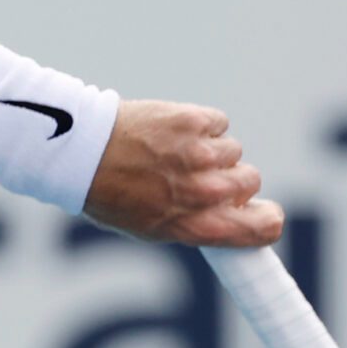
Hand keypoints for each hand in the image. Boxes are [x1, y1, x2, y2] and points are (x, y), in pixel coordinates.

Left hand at [82, 100, 283, 246]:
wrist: (78, 152)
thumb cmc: (110, 193)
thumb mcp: (148, 226)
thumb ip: (194, 224)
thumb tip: (232, 218)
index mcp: (193, 224)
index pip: (262, 228)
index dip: (268, 220)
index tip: (264, 213)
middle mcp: (201, 192)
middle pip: (251, 182)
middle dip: (231, 178)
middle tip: (197, 175)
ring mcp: (199, 155)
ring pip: (234, 151)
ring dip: (211, 150)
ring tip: (172, 151)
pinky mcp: (193, 120)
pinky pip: (219, 123)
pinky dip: (201, 125)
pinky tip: (171, 131)